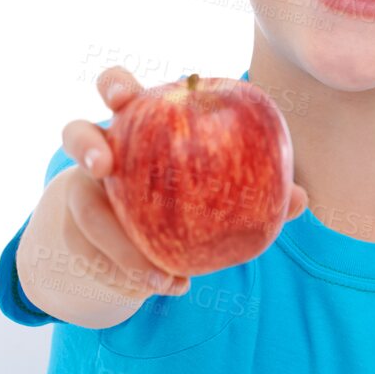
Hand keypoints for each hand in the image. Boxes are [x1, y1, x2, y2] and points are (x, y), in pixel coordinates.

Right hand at [62, 66, 310, 298]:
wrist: (141, 241)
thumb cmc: (188, 198)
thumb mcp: (217, 188)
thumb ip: (254, 189)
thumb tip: (299, 200)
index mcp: (136, 127)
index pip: (117, 91)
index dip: (114, 87)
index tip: (121, 97)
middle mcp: (101, 155)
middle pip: (75, 133)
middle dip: (85, 143)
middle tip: (102, 166)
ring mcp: (81, 195)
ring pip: (84, 212)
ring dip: (118, 246)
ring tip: (157, 276)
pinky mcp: (75, 236)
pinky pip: (95, 257)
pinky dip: (130, 276)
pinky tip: (168, 287)